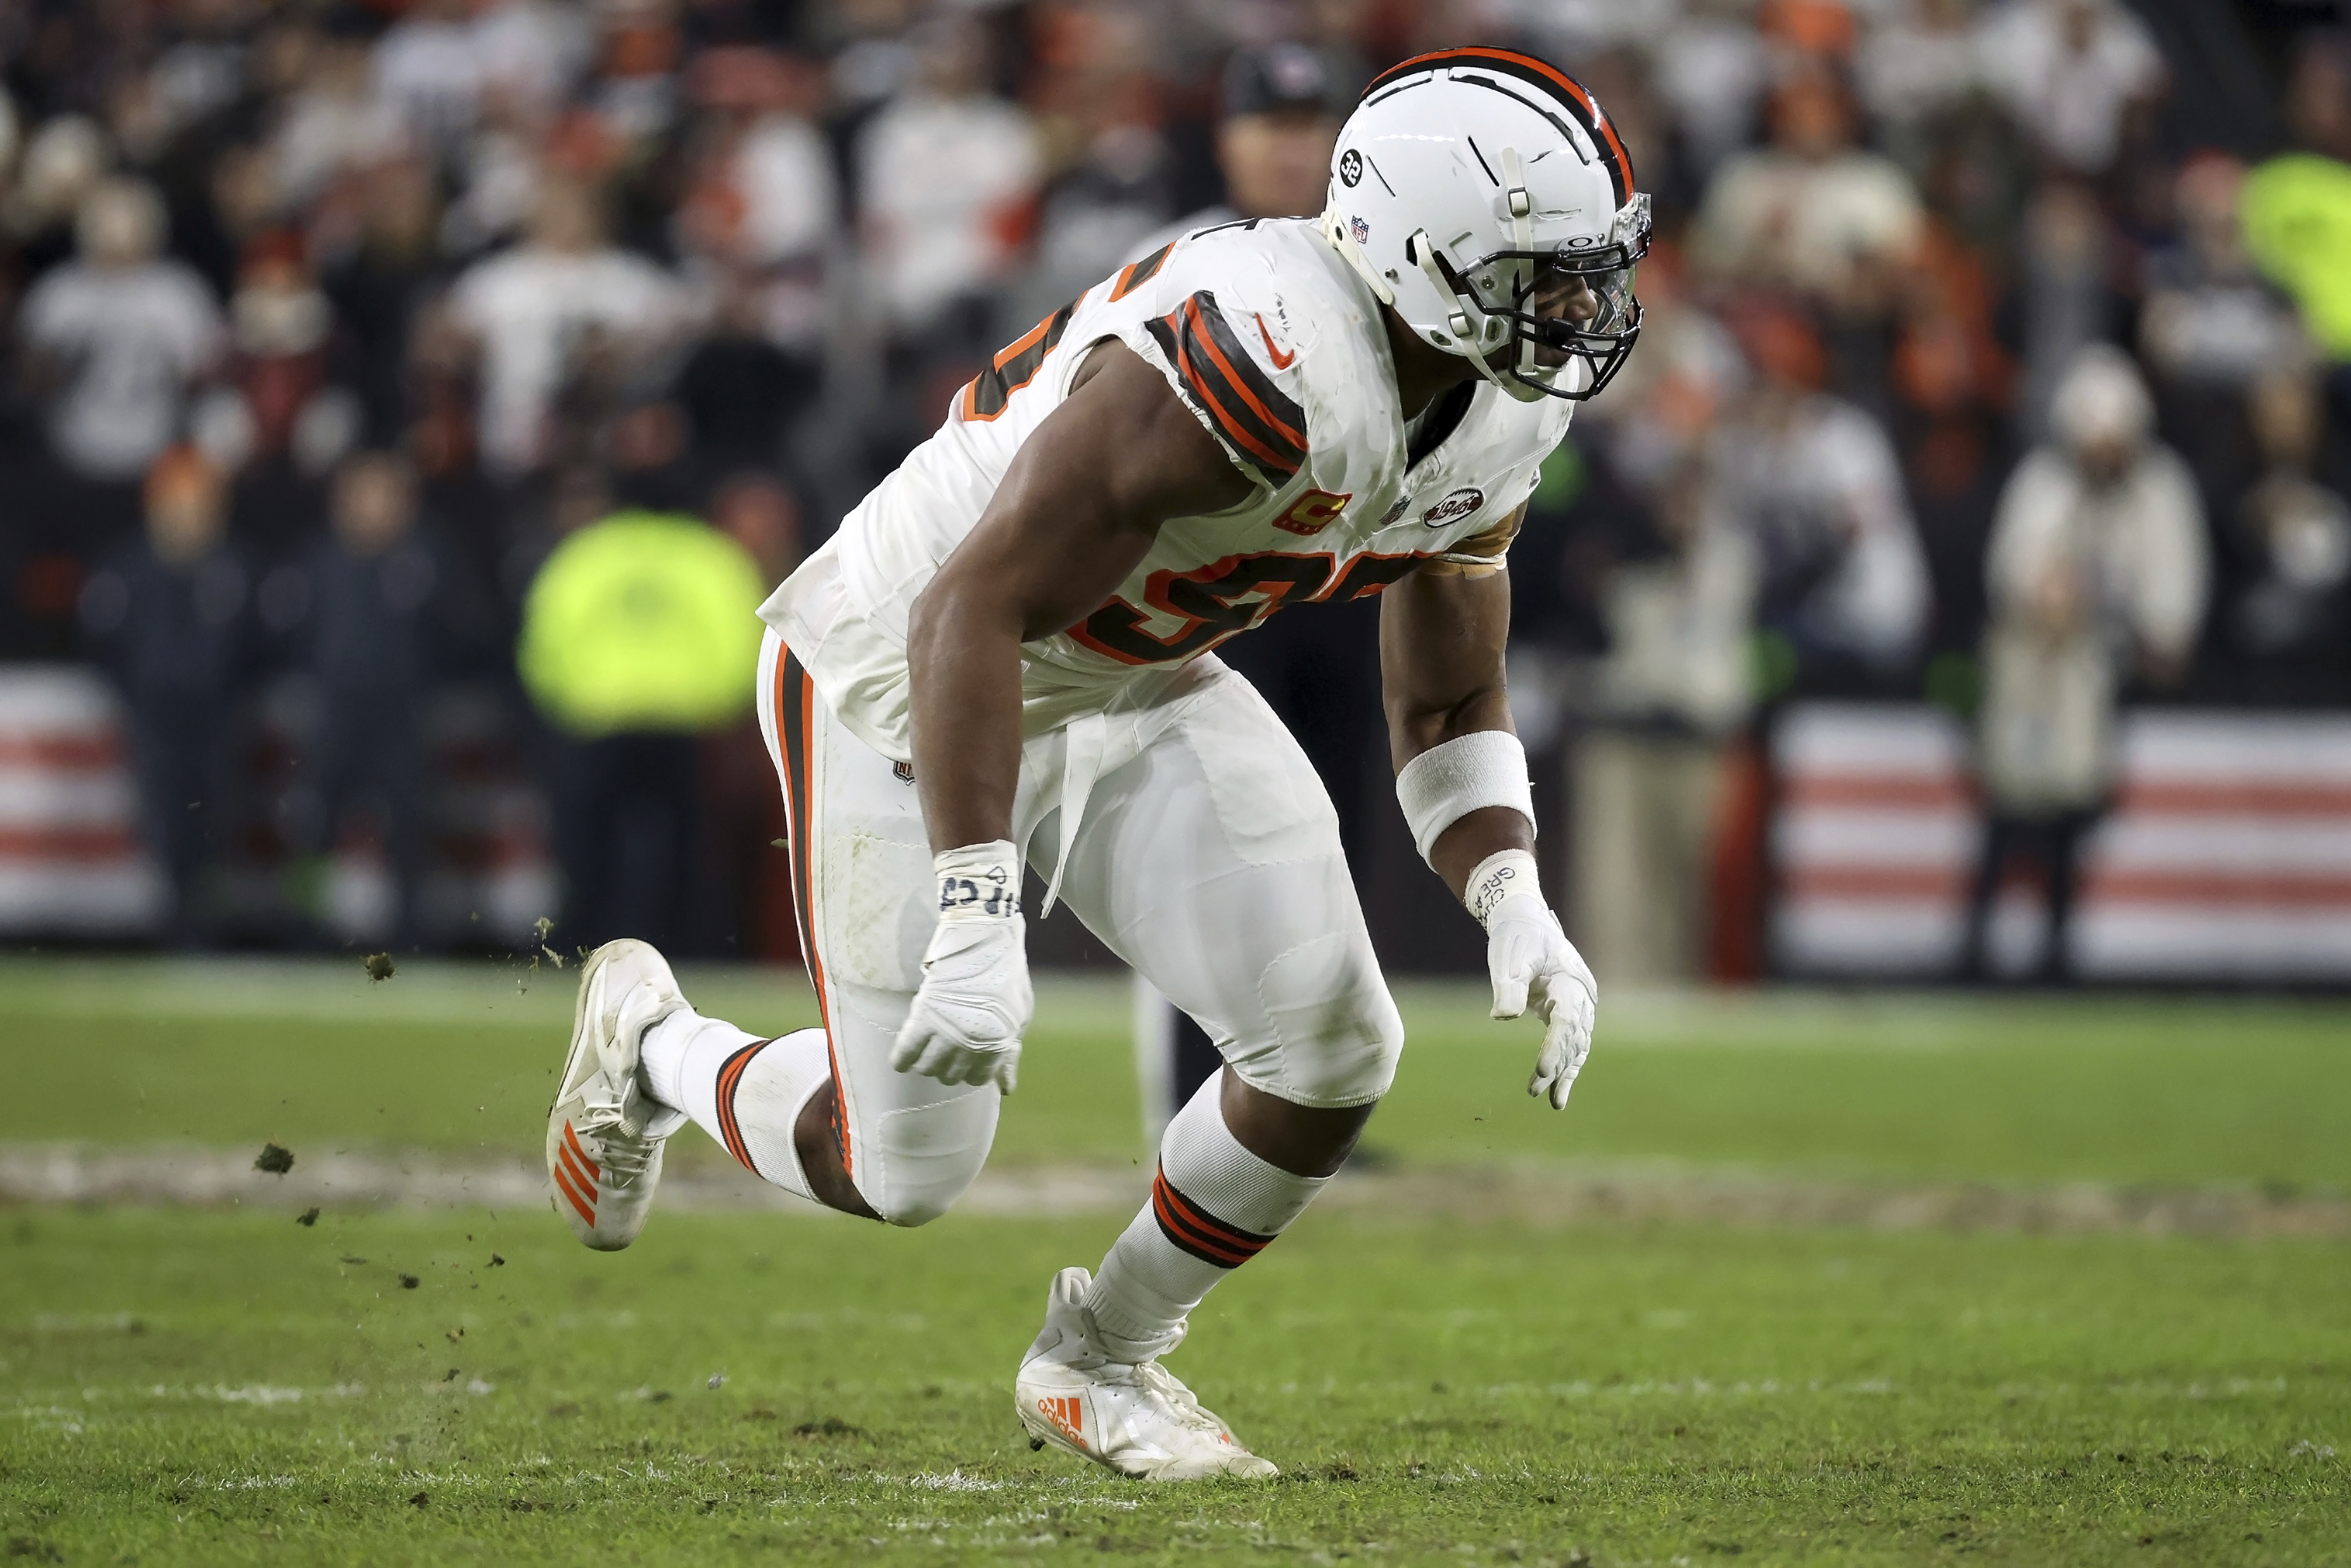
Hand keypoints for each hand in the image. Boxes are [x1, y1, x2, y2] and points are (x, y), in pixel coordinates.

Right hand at [891, 842, 1031, 1092]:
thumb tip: (1006, 1088)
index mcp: (998, 1042)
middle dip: (949, 1068)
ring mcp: (946, 1029)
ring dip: (926, 1065)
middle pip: (950, 1075)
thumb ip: (1010, 1053)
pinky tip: (901, 1062)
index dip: (973, 1072)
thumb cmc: (1005, 977)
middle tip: (947, 1053)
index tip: (968, 1061)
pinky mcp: (923, 1014)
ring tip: (928, 1053)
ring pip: (928, 1067)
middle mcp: (972, 1040)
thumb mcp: (1017, 1017)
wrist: (986, 940)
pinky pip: (906, 1051)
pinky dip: (901, 1060)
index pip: (980, 1078)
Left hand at [1467, 851, 1597, 1109]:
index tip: (1544, 1071)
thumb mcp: (1507, 957)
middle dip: (1558, 1064)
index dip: (1556, 1047)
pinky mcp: (1568, 1012)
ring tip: (1553, 1103)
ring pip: (1577, 1044)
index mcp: (1569, 980)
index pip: (1566, 1020)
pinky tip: (1558, 1091)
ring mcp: (1578, 1004)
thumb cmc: (1515, 938)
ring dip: (1565, 1072)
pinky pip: (1572, 1043)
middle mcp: (1580, 995)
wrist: (1525, 921)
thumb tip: (1503, 1017)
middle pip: (1574, 1036)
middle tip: (1536, 1088)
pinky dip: (1567, 1065)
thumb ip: (1507, 986)